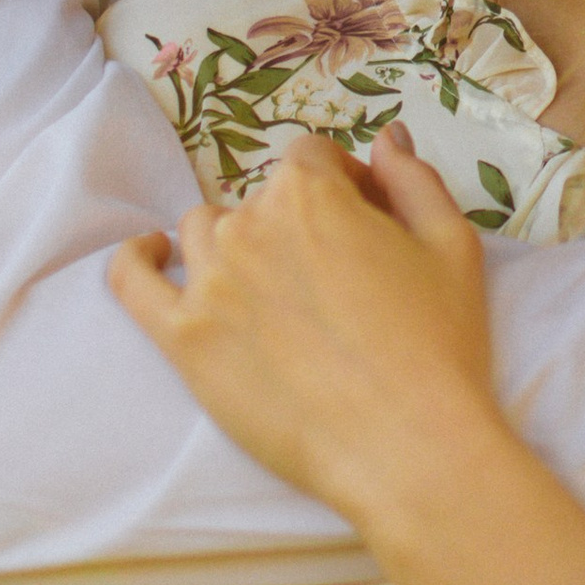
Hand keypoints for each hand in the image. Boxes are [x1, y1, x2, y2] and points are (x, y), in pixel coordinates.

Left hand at [110, 127, 495, 521]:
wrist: (405, 445)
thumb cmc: (439, 348)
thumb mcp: (452, 246)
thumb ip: (414, 179)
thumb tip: (386, 139)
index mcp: (312, 193)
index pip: (311, 160)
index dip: (342, 185)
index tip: (363, 221)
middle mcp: (250, 225)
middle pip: (259, 201)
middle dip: (295, 224)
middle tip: (333, 279)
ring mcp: (210, 282)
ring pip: (203, 234)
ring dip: (233, 245)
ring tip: (269, 289)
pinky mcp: (184, 340)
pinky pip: (132, 281)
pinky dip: (138, 258)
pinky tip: (153, 254)